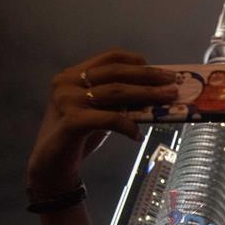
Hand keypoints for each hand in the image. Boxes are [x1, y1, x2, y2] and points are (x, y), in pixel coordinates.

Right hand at [26, 50, 176, 193]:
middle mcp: (67, 83)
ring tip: (168, 101)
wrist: (51, 166)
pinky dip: (128, 125)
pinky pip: (109, 119)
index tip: (161, 71)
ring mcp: (67, 101)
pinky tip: (138, 134)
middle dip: (148, 78)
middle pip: (116, 73)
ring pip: (116, 93)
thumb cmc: (78, 137)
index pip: (109, 58)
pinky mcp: (71, 121)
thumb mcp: (100, 112)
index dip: (137, 62)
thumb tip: (156, 94)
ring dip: (146, 96)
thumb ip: (119, 101)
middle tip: (173, 84)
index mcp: (72, 75)